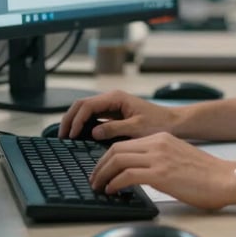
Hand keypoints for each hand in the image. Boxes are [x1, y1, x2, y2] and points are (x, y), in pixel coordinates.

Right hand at [58, 90, 179, 140]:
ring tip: (67, 138)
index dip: (77, 120)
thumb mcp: (137, 127)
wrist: (173, 123)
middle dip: (70, 119)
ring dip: (75, 122)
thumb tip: (93, 132)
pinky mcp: (114, 116)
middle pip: (82, 105)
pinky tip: (80, 137)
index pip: (87, 105)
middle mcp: (112, 99)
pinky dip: (84, 126)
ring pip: (86, 111)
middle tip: (62, 137)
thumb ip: (114, 129)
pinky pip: (94, 118)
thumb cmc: (159, 123)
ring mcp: (112, 107)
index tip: (71, 136)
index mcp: (116, 98)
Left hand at [90, 132, 235, 209]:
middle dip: (100, 165)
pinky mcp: (161, 173)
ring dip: (102, 174)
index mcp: (161, 138)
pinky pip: (128, 175)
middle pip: (116, 149)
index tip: (101, 170)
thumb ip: (159, 159)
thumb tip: (140, 173)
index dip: (107, 157)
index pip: (125, 143)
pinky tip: (113, 191)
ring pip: (117, 159)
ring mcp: (159, 157)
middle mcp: (157, 143)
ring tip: (99, 187)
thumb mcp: (178, 157)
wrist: (226, 178)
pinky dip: (115, 183)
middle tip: (94, 179)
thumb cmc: (206, 175)